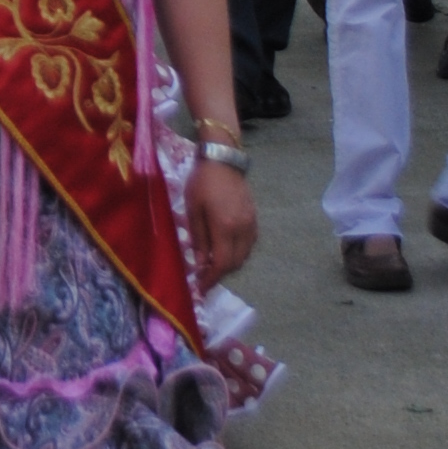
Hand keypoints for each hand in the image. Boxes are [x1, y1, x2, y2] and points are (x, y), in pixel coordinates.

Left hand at [185, 151, 256, 284]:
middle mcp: (242, 230)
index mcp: (224, 228)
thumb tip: (201, 264)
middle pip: (234, 263)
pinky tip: (225, 249)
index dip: (211, 279)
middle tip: (203, 276)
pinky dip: (238, 253)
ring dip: (229, 264)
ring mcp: (251, 224)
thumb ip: (198, 239)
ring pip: (244, 255)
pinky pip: (249, 244)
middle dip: (219, 273)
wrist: (223, 160)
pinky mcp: (254, 219)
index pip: (221, 263)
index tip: (201, 288)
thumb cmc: (202, 182)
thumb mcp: (193, 210)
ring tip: (212, 263)